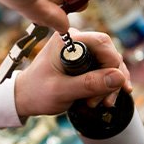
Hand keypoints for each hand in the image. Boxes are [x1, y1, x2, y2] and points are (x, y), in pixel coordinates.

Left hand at [14, 29, 131, 116]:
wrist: (25, 98)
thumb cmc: (37, 92)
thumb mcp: (61, 91)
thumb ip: (89, 84)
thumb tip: (118, 77)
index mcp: (66, 41)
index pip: (102, 43)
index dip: (111, 65)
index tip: (107, 88)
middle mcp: (76, 41)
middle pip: (109, 54)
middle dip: (111, 79)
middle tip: (102, 101)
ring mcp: (81, 51)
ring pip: (110, 63)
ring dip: (110, 85)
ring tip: (101, 103)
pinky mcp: (84, 61)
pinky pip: (104, 70)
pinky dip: (107, 85)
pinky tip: (107, 98)